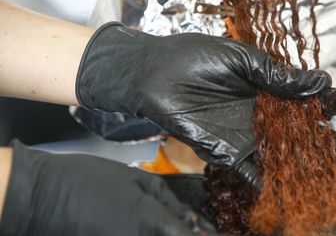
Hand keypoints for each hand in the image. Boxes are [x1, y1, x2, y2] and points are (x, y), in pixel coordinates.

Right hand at [0, 141, 219, 235]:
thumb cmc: (88, 180)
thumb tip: (189, 219)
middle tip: (203, 230)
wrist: (43, 195)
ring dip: (170, 234)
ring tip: (175, 225)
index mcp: (149, 221)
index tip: (219, 233)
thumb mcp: (134, 178)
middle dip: (191, 235)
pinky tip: (151, 229)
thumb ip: (166, 199)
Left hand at [76, 23, 331, 165]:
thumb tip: (320, 81)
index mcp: (272, 87)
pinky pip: (254, 173)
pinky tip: (297, 198)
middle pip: (313, 137)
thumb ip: (276, 75)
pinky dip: (272, 185)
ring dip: (320, 173)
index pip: (315, 96)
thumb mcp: (240, 59)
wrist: (154, 74)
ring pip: (292, 159)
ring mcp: (251, 136)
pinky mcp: (228, 152)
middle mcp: (267, 115)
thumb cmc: (195, 57)